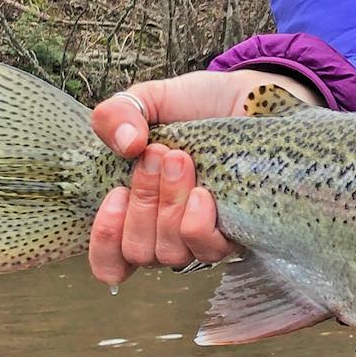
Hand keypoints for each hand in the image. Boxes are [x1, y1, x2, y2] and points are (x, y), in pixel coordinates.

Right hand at [87, 68, 317, 286]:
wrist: (251, 95)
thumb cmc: (197, 105)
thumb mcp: (150, 100)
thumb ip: (117, 114)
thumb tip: (125, 145)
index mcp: (139, 210)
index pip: (111, 261)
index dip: (104, 240)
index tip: (116, 194)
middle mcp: (168, 232)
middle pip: (139, 251)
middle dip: (143, 202)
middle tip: (158, 154)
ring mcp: (203, 235)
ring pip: (170, 252)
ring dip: (168, 207)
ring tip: (181, 161)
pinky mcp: (238, 232)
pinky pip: (207, 250)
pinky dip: (196, 224)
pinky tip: (201, 194)